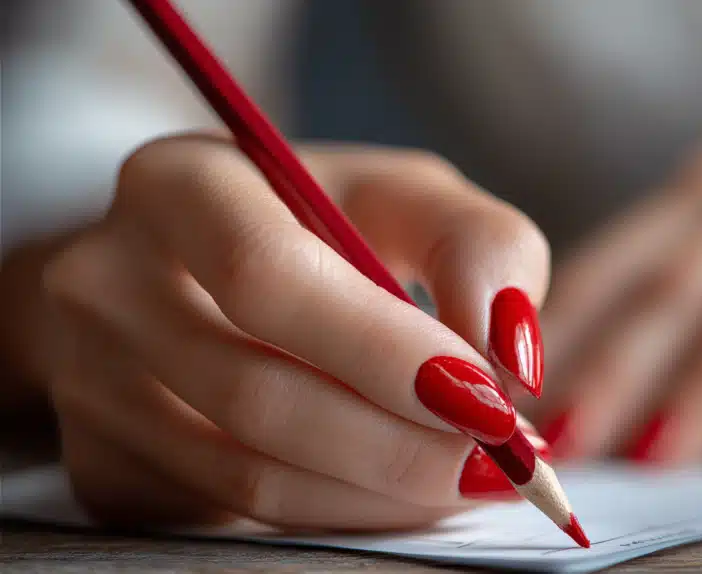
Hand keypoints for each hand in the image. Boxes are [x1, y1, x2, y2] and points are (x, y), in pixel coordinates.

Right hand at [38, 133, 550, 529]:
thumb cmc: (319, 224)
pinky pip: (231, 512)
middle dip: (402, 445)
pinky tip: (391, 487)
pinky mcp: (100, 460)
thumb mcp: (409, 199)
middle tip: (498, 462)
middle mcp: (108, 280)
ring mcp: (89, 380)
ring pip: (250, 474)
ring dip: (380, 492)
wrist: (192, 271)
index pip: (267, 278)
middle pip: (259, 394)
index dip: (384, 352)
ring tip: (463, 477)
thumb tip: (508, 356)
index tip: (488, 401)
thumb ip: (481, 248)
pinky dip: (333, 513)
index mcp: (180, 184)